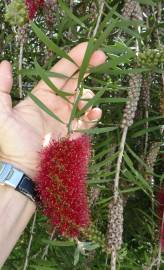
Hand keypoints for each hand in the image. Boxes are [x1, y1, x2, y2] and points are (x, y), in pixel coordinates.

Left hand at [0, 42, 105, 178]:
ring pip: (84, 100)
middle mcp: (56, 104)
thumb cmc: (12, 144)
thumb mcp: (2, 115)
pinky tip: (94, 114)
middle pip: (75, 81)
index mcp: (41, 96)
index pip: (59, 73)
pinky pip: (88, 120)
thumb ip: (2, 89)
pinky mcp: (74, 132)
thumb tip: (5, 63)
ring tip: (83, 105)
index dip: (73, 60)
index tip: (88, 48)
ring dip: (88, 97)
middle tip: (102, 57)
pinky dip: (93, 115)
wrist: (24, 170)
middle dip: (88, 68)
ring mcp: (67, 118)